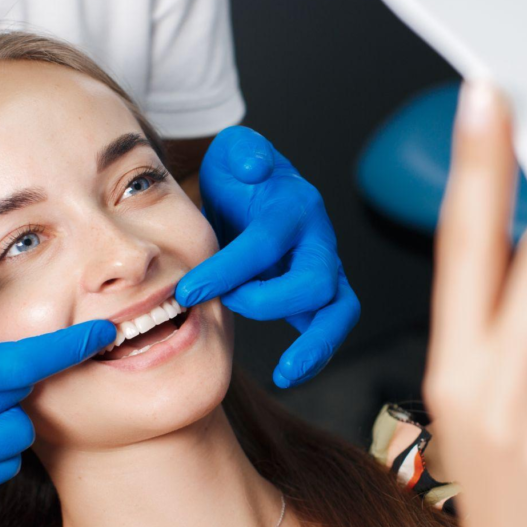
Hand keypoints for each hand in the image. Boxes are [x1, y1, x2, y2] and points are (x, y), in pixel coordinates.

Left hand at [175, 126, 359, 387]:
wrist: (257, 192)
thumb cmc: (242, 176)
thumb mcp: (235, 152)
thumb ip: (243, 151)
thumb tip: (252, 168)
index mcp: (294, 205)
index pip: (265, 242)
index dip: (226, 268)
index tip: (186, 291)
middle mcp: (317, 238)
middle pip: (314, 279)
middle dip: (266, 302)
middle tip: (223, 306)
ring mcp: (324, 268)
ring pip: (339, 309)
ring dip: (315, 344)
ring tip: (286, 373)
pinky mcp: (322, 295)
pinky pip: (330, 327)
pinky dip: (315, 354)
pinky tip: (290, 374)